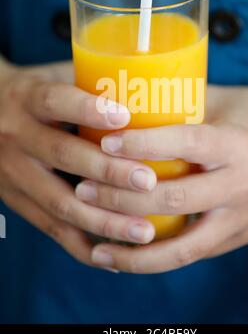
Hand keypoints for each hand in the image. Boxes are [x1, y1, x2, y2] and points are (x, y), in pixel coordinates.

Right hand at [0, 61, 156, 269]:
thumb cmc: (32, 93)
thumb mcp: (51, 77)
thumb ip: (88, 80)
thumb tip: (146, 83)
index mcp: (27, 100)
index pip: (55, 103)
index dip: (87, 110)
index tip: (125, 117)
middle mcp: (16, 137)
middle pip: (63, 156)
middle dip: (108, 172)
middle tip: (147, 181)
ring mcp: (14, 174)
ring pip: (59, 202)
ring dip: (104, 220)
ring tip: (144, 231)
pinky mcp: (17, 202)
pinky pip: (51, 229)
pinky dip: (83, 246)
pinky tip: (115, 257)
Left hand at [76, 82, 247, 272]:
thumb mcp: (218, 101)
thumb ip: (176, 105)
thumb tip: (123, 103)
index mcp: (236, 144)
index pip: (184, 145)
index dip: (141, 145)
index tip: (104, 142)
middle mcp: (242, 185)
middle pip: (176, 200)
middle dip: (123, 200)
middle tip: (84, 190)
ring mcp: (243, 217)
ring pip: (185, 246)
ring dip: (135, 249)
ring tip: (96, 249)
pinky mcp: (240, 235)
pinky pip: (194, 253)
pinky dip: (159, 258)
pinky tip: (128, 257)